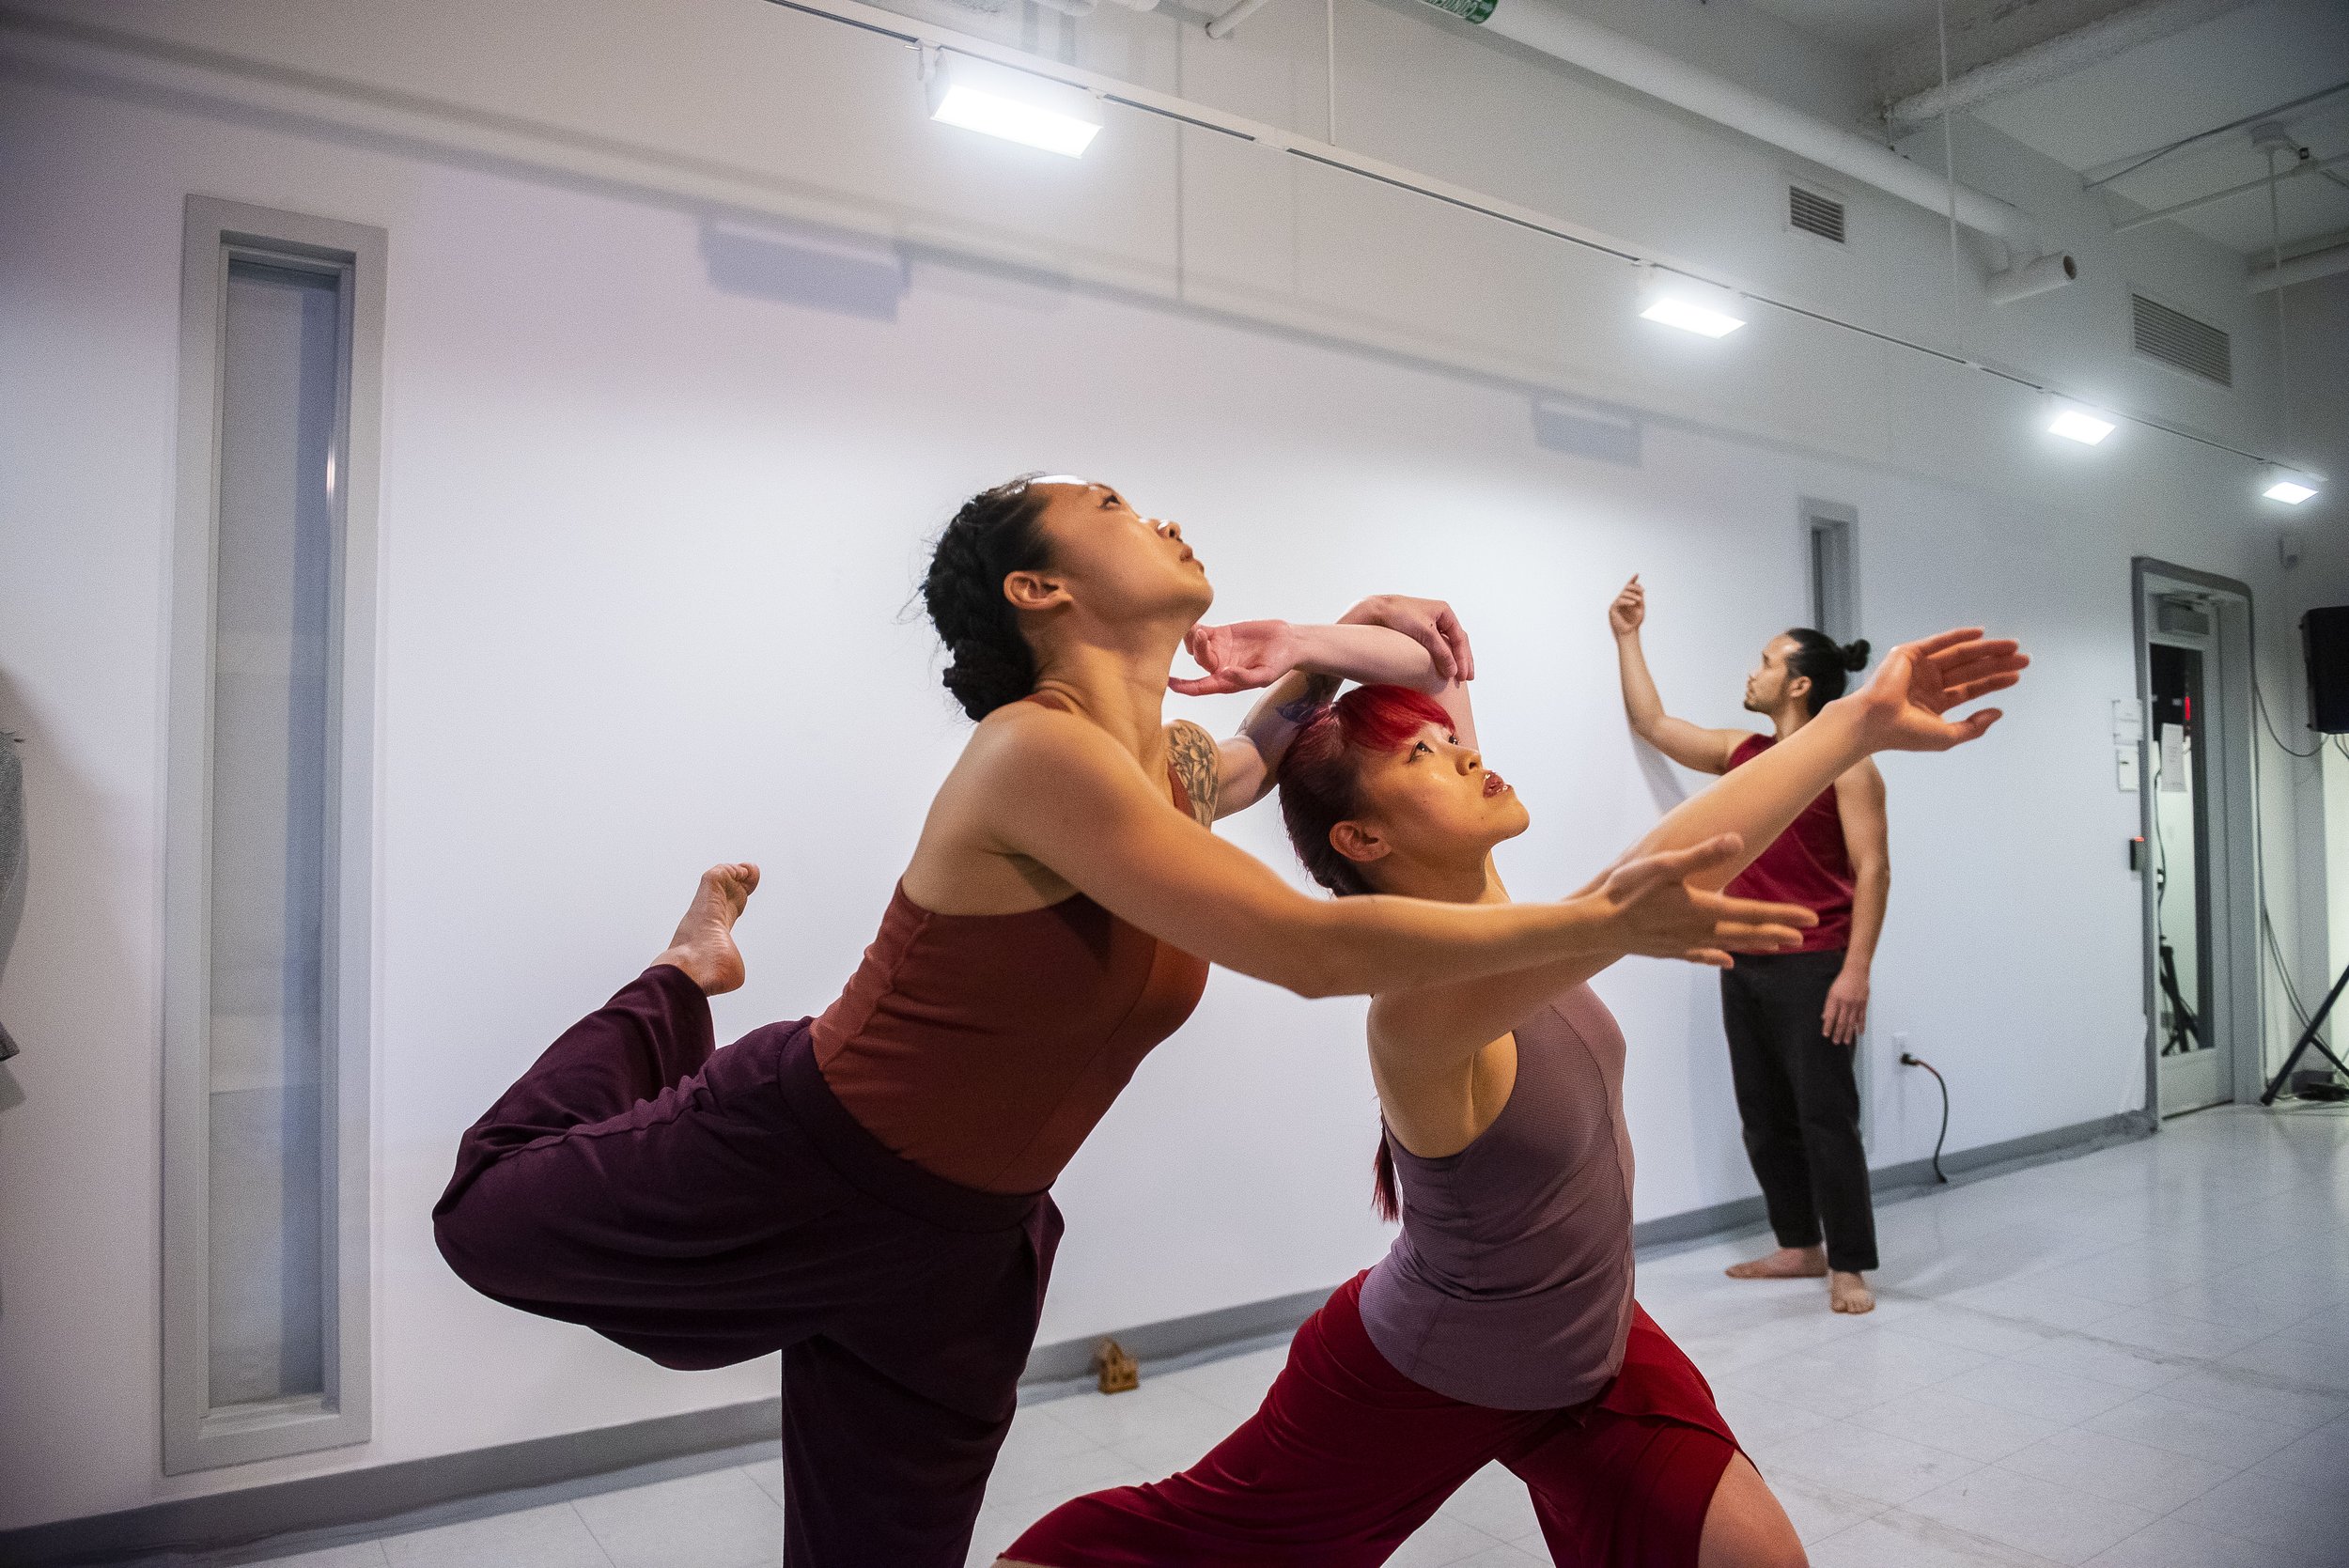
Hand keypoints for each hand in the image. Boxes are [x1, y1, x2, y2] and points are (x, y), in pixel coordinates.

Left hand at [1169, 620, 1305, 695]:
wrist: (1288, 642)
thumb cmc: (1279, 664)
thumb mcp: (1265, 676)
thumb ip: (1245, 678)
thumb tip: (1224, 674)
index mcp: (1227, 682)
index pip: (1202, 687)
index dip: (1185, 687)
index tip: (1171, 684)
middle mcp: (1220, 667)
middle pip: (1200, 661)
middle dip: (1198, 649)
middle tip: (1202, 634)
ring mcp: (1219, 649)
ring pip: (1197, 646)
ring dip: (1193, 638)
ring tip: (1198, 628)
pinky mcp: (1221, 634)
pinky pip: (1203, 632)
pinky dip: (1196, 628)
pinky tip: (1194, 623)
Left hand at [1339, 595, 1473, 681]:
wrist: (1375, 611)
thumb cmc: (1399, 616)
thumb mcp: (1425, 633)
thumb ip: (1441, 652)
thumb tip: (1453, 672)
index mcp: (1444, 611)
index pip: (1460, 638)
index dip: (1464, 658)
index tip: (1463, 675)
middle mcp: (1439, 617)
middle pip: (1457, 641)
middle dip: (1463, 660)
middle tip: (1468, 678)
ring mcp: (1430, 625)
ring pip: (1448, 645)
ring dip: (1454, 660)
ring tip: (1459, 677)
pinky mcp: (1419, 633)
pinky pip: (1436, 647)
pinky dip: (1442, 659)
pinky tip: (1442, 669)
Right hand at [1591, 835, 1815, 966]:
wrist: (1596, 925)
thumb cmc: (1627, 892)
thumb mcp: (1664, 865)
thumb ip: (1702, 854)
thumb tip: (1738, 840)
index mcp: (1703, 908)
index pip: (1753, 912)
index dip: (1784, 915)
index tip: (1811, 919)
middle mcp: (1699, 930)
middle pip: (1747, 933)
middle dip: (1777, 933)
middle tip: (1805, 937)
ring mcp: (1685, 943)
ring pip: (1729, 946)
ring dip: (1755, 945)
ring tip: (1777, 946)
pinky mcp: (1669, 950)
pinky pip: (1702, 956)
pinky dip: (1718, 958)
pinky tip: (1727, 962)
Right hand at [1608, 576, 1644, 637]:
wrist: (1630, 631)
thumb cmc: (1635, 621)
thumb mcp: (1640, 607)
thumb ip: (1640, 597)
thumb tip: (1639, 587)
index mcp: (1628, 599)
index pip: (1629, 588)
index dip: (1632, 580)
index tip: (1637, 574)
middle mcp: (1621, 600)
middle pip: (1626, 588)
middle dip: (1634, 588)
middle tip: (1642, 591)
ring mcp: (1616, 604)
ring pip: (1623, 594)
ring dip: (1632, 595)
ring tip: (1639, 600)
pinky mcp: (1613, 609)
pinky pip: (1620, 601)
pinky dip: (1627, 601)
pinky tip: (1633, 603)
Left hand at [1822, 968, 1867, 1044]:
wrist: (1856, 972)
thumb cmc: (1843, 981)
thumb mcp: (1831, 992)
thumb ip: (1828, 1006)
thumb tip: (1824, 1017)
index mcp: (1835, 999)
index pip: (1830, 1016)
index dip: (1828, 1026)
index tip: (1826, 1034)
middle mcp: (1845, 1003)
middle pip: (1841, 1021)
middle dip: (1838, 1033)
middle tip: (1836, 1042)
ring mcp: (1855, 1004)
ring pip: (1851, 1022)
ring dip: (1848, 1033)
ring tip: (1846, 1041)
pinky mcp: (1863, 1004)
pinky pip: (1862, 1017)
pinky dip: (1860, 1026)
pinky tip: (1859, 1033)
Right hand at [1847, 628, 2028, 751]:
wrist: (1875, 722)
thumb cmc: (1905, 734)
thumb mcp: (1947, 736)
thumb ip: (1973, 727)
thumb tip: (1998, 712)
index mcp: (1935, 701)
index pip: (1971, 688)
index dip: (1994, 682)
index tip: (2017, 676)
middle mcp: (1929, 682)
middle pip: (1970, 670)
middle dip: (1997, 664)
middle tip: (2024, 659)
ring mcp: (1920, 667)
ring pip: (1960, 655)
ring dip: (1986, 650)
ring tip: (2012, 647)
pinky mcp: (1909, 654)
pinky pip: (1939, 642)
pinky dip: (1959, 636)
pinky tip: (1981, 634)